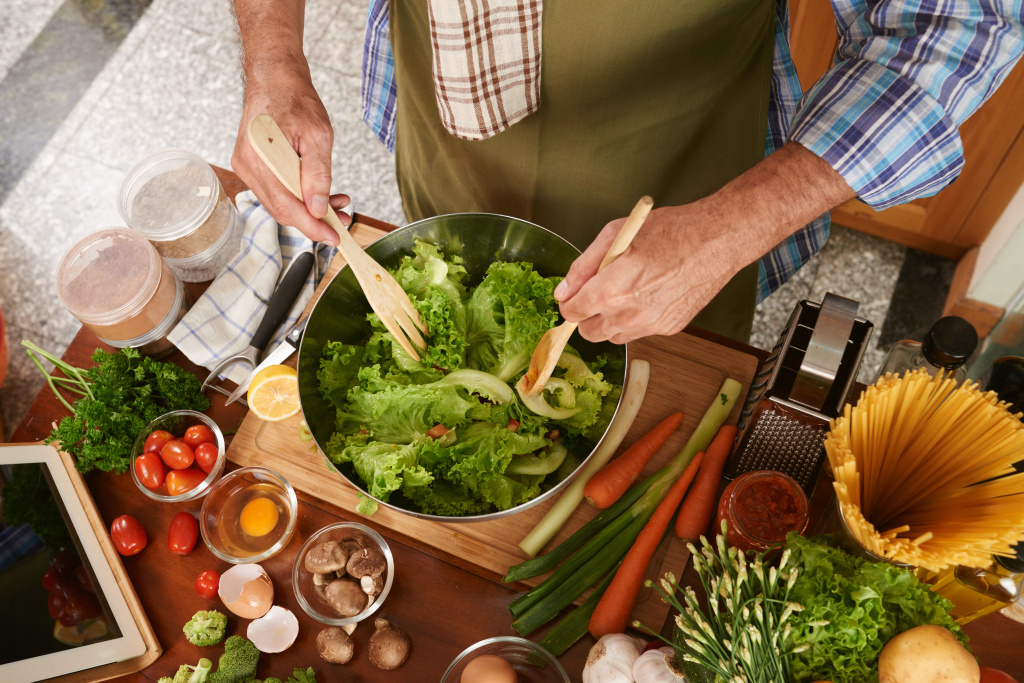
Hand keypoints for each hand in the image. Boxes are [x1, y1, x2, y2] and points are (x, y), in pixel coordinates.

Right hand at [230, 63, 349, 245]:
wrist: (275, 78)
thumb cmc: (295, 99)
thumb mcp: (319, 135)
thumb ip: (318, 174)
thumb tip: (319, 207)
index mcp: (261, 158)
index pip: (287, 207)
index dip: (312, 227)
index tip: (334, 237)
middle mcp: (247, 167)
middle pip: (282, 210)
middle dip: (314, 220)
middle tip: (343, 219)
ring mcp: (246, 168)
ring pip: (279, 203)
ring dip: (308, 208)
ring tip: (337, 202)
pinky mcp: (251, 166)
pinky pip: (275, 191)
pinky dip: (297, 196)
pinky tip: (318, 192)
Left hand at [554, 202, 744, 343]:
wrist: (716, 240)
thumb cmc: (669, 230)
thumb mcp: (614, 235)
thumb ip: (583, 266)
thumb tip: (564, 290)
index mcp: (611, 290)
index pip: (572, 313)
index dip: (570, 303)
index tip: (574, 296)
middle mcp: (629, 314)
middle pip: (589, 333)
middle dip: (587, 316)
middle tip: (597, 294)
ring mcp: (650, 325)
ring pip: (614, 337)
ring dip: (610, 321)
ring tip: (624, 292)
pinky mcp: (669, 328)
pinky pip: (640, 332)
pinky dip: (636, 319)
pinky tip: (648, 295)